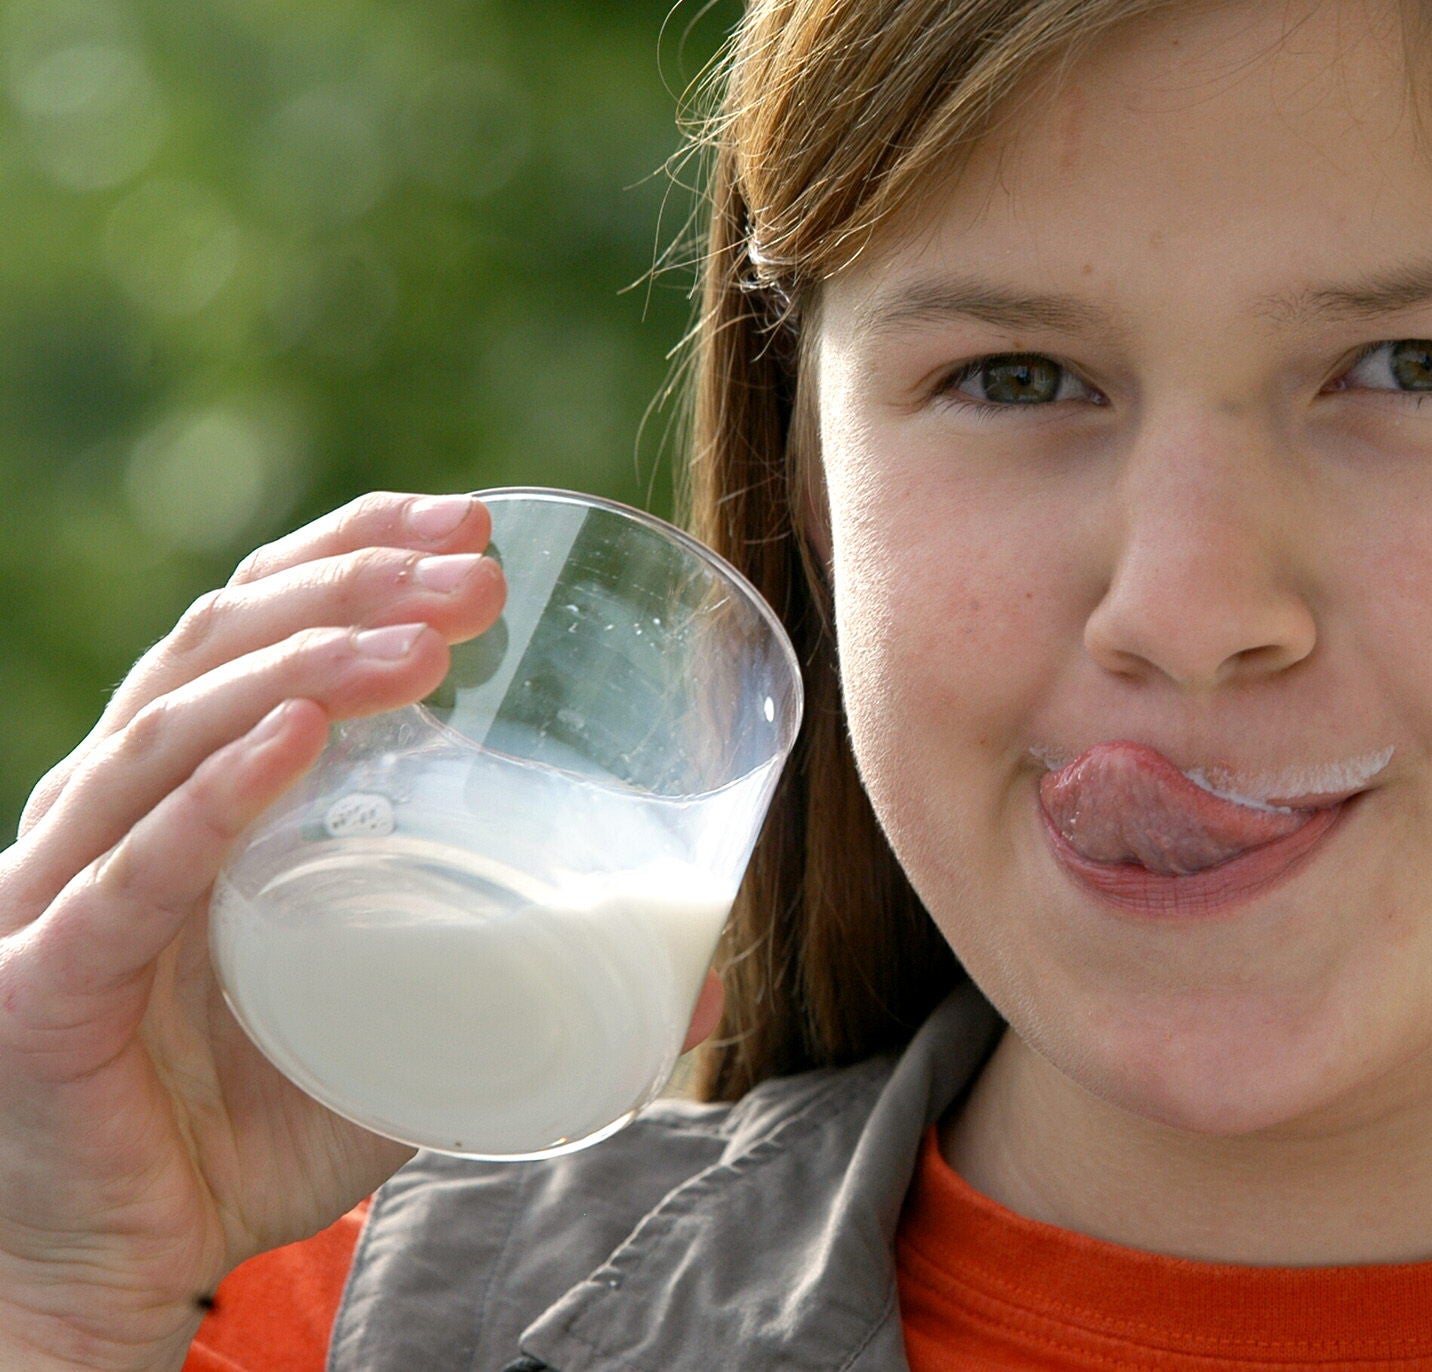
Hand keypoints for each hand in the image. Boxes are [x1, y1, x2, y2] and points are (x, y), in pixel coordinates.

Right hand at [0, 493, 503, 1369]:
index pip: (254, 625)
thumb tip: (703, 982)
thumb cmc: (242, 1130)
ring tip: (426, 641)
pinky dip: (212, 800)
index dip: (350, 550)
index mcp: (188, 793)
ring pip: (174, 732)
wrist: (113, 1265)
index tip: (469, 518)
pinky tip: (292, 743)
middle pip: (222, 648)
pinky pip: (129, 877)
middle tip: (478, 575)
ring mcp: (63, 890)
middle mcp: (114, 814)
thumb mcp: (406, 1033)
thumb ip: (526, 990)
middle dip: (354, 587)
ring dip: (307, 669)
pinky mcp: (43, 986)